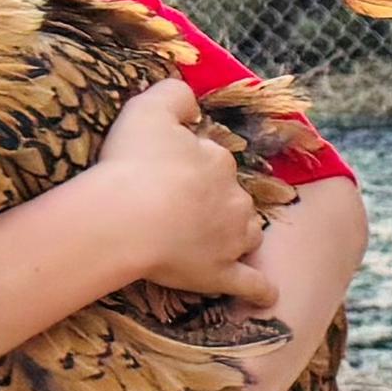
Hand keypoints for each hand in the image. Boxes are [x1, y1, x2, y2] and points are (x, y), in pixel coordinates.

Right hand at [91, 83, 276, 303]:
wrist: (126, 216)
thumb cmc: (131, 163)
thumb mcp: (148, 109)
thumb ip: (173, 95)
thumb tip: (191, 99)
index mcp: (218, 161)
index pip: (214, 159)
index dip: (192, 164)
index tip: (169, 171)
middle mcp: (234, 199)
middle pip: (233, 198)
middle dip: (216, 201)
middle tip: (181, 208)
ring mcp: (231, 240)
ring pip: (246, 234)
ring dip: (238, 236)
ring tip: (217, 242)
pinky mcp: (221, 274)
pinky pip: (251, 284)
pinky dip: (260, 290)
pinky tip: (265, 295)